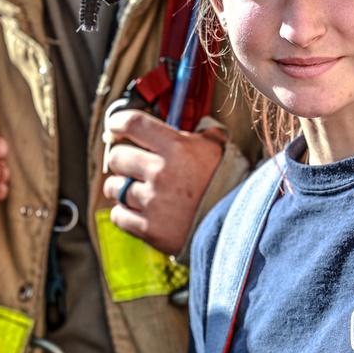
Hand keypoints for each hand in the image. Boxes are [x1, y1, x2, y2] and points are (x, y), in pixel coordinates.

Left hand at [102, 109, 223, 254]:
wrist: (239, 224)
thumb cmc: (228, 183)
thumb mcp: (217, 148)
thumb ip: (199, 134)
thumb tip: (188, 128)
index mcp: (176, 147)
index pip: (132, 123)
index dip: (118, 123)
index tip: (115, 128)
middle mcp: (160, 172)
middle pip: (117, 157)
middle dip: (122, 159)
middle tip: (133, 165)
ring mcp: (152, 202)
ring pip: (113, 187)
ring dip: (121, 187)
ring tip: (137, 190)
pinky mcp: (149, 229)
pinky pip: (118, 216)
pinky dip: (125, 213)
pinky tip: (140, 210)